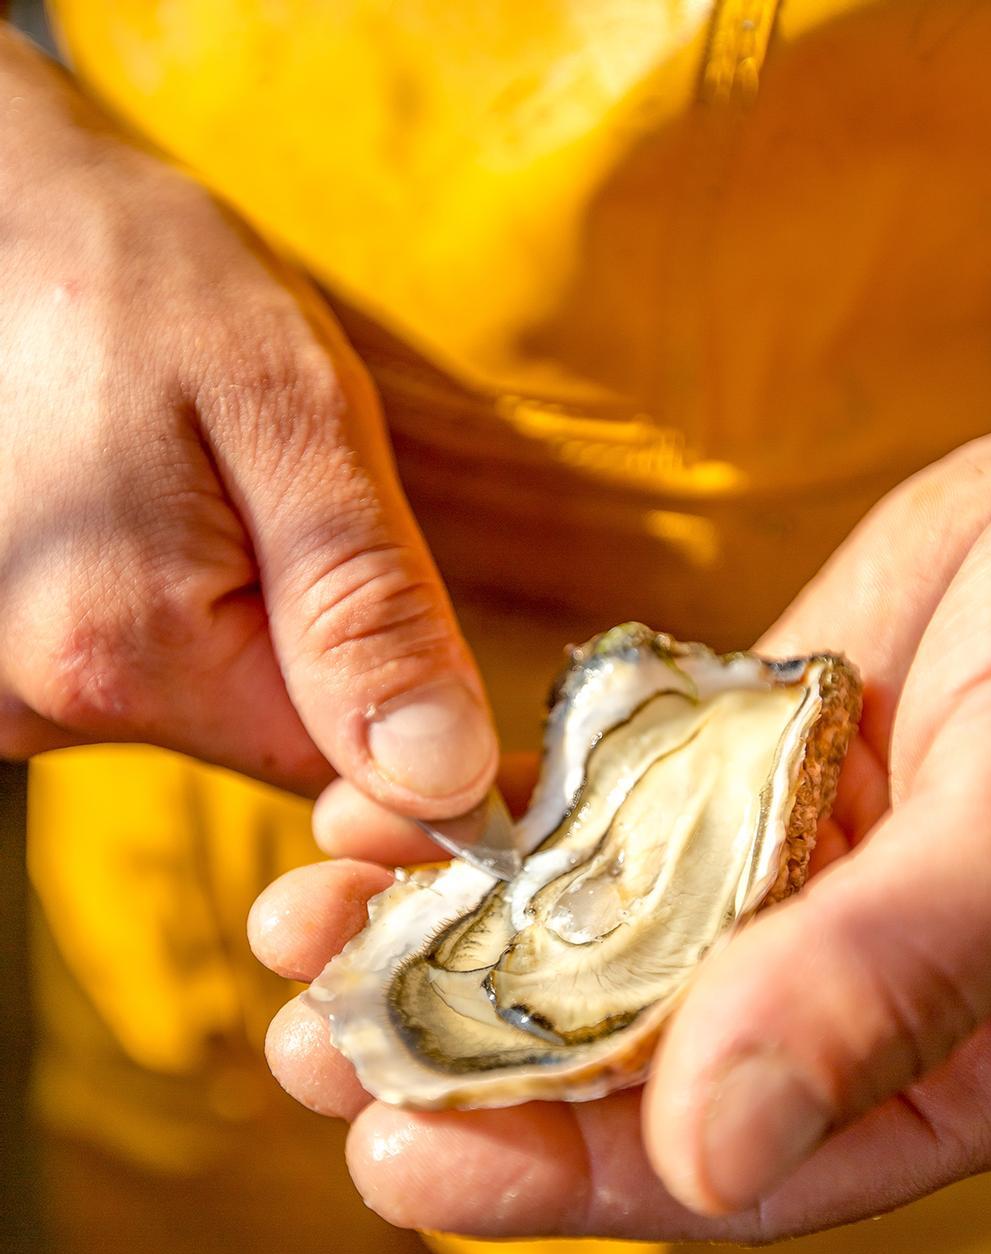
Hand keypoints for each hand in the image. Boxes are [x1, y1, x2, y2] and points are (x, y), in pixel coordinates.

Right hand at [0, 27, 495, 814]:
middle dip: (318, 646)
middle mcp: (41, 702)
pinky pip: (147, 673)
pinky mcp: (0, 665)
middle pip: (270, 742)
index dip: (415, 735)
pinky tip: (156, 515)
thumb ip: (368, 608)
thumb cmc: (143, 286)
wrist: (2, 231)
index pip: (342, 778)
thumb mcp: (292, 413)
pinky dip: (184, 609)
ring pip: (208, 706)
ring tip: (204, 490)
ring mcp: (5, 691)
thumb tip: (445, 784)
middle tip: (284, 499)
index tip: (423, 634)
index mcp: (125, 653)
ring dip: (246, 621)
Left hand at [253, 431, 990, 1241]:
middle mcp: (834, 983)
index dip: (558, 1178)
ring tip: (305, 916)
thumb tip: (702, 1159)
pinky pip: (588, 807)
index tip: (396, 1162)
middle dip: (460, 1056)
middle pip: (628, 1058)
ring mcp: (770, 870)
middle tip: (307, 1042)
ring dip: (440, 929)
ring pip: (585, 933)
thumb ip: (878, 980)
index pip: (727, 1165)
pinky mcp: (722, 764)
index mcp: (933, 1066)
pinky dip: (487, 814)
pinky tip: (375, 809)